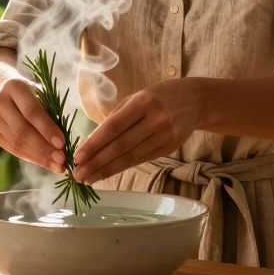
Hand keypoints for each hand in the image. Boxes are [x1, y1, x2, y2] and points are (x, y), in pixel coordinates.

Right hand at [0, 75, 67, 173]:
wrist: (0, 88)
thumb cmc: (29, 92)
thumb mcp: (40, 92)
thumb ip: (50, 111)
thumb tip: (63, 140)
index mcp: (14, 87)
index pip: (31, 112)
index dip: (47, 129)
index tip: (62, 143)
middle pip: (22, 130)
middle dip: (44, 148)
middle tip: (61, 159)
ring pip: (16, 142)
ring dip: (38, 157)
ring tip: (57, 165)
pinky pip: (12, 149)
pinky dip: (30, 157)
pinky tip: (45, 163)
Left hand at [72, 78, 203, 184]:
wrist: (195, 101)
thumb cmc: (159, 96)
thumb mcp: (137, 97)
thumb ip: (116, 116)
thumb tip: (92, 141)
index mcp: (143, 102)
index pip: (114, 127)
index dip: (94, 143)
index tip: (77, 156)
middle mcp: (155, 120)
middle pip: (121, 146)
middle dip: (97, 162)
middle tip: (77, 174)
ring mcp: (165, 136)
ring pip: (130, 157)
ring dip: (107, 170)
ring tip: (88, 178)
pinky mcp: (169, 148)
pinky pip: (141, 160)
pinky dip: (121, 168)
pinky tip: (107, 173)